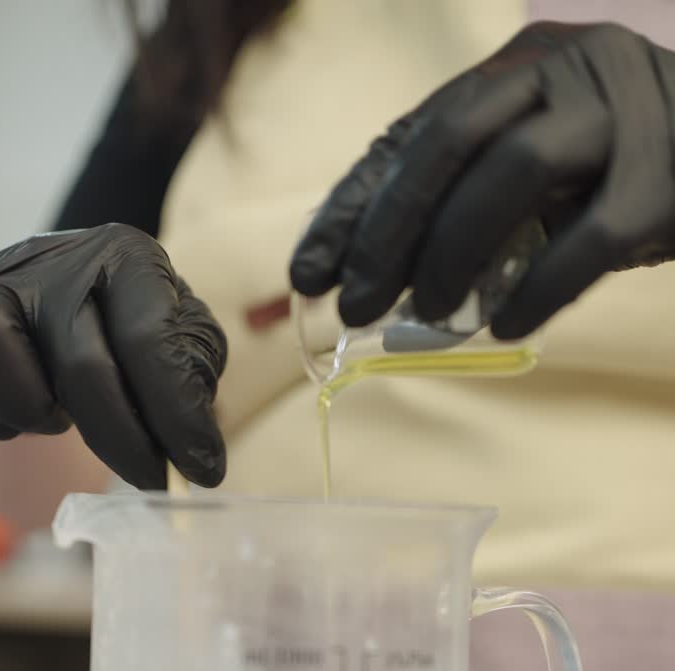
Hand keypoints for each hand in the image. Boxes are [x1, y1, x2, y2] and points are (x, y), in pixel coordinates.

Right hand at [0, 224, 226, 487]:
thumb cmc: (126, 319)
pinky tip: (28, 403)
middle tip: (154, 479)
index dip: (180, 417)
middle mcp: (51, 263)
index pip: (151, 342)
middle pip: (86, 371)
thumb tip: (189, 433)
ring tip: (66, 417)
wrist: (49, 290)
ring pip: (15, 386)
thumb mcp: (176, 325)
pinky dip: (5, 423)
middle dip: (128, 442)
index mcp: (122, 254)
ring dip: (46, 420)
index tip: (203, 470)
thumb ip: (192, 368)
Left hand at [291, 21, 674, 337]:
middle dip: (391, 231)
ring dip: (456, 250)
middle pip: (453, 140)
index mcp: (520, 65)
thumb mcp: (527, 173)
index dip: (355, 206)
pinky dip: (540, 289)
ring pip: (516, 170)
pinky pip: (590, 238)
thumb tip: (359, 270)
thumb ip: (456, 202)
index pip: (416, 133)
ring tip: (431, 314)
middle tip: (356, 305)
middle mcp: (567, 68)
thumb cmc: (610, 176)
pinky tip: (507, 326)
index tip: (309, 273)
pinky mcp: (662, 182)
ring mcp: (620, 116)